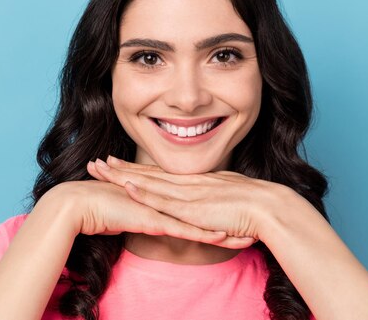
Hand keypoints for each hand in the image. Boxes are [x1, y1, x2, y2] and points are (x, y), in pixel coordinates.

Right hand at [45, 180, 250, 248]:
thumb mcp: (132, 212)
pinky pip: (186, 230)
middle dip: (233, 217)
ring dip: (227, 229)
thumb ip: (147, 214)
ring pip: (203, 221)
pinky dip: (206, 234)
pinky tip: (224, 238)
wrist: (82, 203)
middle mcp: (169, 202)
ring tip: (250, 236)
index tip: (240, 215)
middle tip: (256, 224)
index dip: (220, 210)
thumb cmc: (103, 208)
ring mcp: (164, 210)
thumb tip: (155, 220)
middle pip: (207, 211)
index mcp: (165, 199)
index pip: (198, 206)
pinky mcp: (155, 220)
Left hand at [86, 156, 284, 243]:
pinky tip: (126, 187)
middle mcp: (188, 184)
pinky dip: (144, 193)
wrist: (268, 206)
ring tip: (102, 170)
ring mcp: (188, 194)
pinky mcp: (192, 208)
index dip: (138, 169)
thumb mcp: (227, 197)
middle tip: (99, 161)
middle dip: (121, 168)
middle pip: (148, 175)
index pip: (160, 174)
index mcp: (195, 182)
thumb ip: (213, 199)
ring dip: (123, 177)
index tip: (120, 163)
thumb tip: (207, 204)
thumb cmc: (253, 205)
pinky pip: (163, 200)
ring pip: (149, 183)